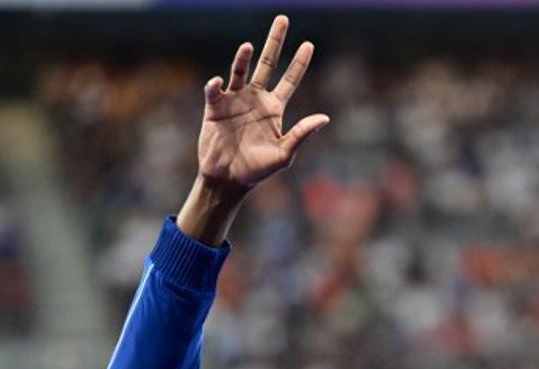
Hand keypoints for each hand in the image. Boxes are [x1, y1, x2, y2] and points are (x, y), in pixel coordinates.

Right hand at [198, 15, 329, 188]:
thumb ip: (302, 135)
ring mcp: (234, 100)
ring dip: (243, 59)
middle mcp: (255, 99)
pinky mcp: (214, 107)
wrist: (228, 179)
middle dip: (275, 42)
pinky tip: (218, 82)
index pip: (290, 80)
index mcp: (274, 108)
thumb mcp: (284, 154)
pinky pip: (214, 91)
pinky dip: (215, 85)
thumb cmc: (257, 170)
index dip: (299, 63)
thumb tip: (325, 118)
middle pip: (267, 63)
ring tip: (247, 47)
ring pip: (240, 71)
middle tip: (283, 19)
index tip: (309, 44)